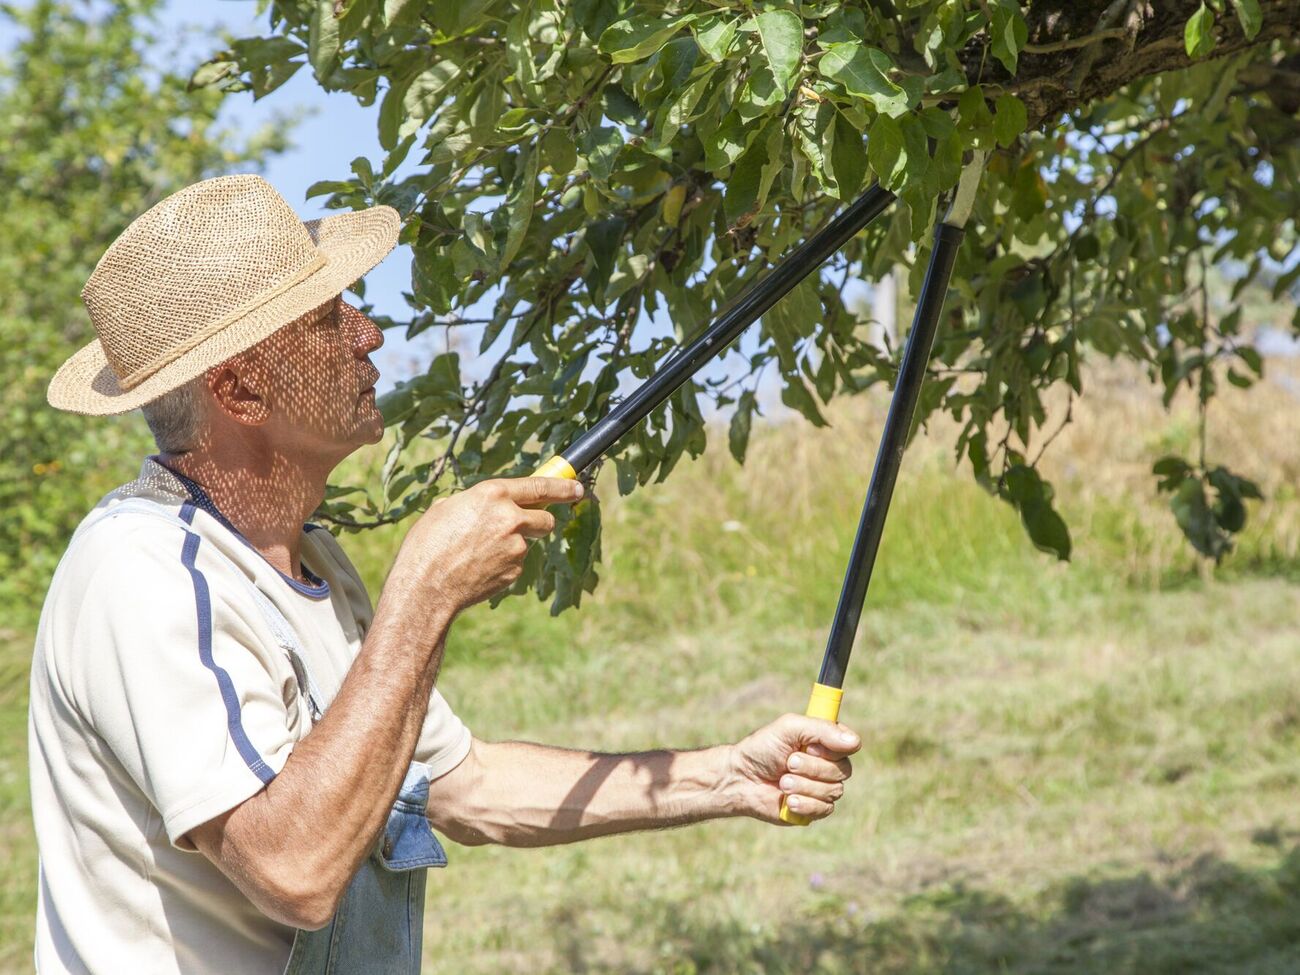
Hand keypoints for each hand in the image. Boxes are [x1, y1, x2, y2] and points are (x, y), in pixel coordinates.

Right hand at [391, 476, 582, 613]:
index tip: (577, 488)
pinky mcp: (515, 571)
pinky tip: (477, 569)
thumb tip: (486, 508)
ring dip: (511, 546)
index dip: (563, 486)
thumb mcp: (446, 509)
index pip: (540, 485)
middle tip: (513, 528)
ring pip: (526, 543)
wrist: (426, 587)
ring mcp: (516, 547)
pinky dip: (502, 565)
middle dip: (536, 522)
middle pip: (545, 518)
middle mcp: (510, 518)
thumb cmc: (427, 545)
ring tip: (476, 553)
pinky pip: (514, 563)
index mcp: (493, 494)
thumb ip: (475, 504)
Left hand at [725, 714, 860, 823]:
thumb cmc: (763, 749)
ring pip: (834, 791)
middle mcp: (828, 764)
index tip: (808, 746)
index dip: (831, 748)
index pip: (850, 745)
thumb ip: (821, 730)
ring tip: (782, 782)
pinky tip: (787, 800)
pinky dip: (804, 804)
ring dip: (804, 786)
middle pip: (843, 770)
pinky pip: (824, 809)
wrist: (741, 778)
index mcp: (825, 742)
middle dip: (812, 768)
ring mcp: (822, 788)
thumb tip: (855, 743)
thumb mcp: (789, 728)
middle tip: (789, 763)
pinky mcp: (814, 809)